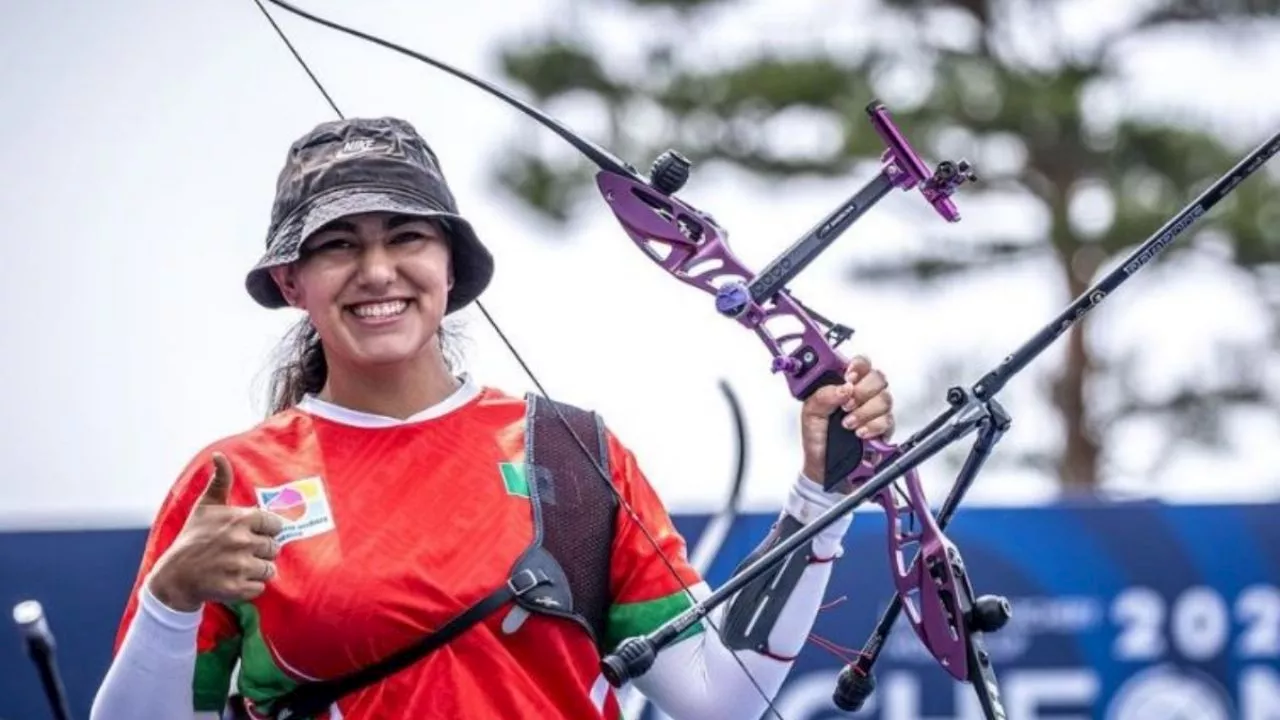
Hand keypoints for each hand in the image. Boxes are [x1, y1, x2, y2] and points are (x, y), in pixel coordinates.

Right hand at [146, 452, 283, 611]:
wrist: (174, 576)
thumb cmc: (193, 538)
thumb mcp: (206, 506)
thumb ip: (220, 481)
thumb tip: (219, 455)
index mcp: (239, 520)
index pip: (275, 524)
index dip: (266, 530)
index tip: (253, 534)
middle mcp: (241, 542)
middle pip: (274, 548)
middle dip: (261, 551)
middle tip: (240, 552)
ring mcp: (238, 566)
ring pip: (269, 569)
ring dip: (257, 570)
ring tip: (237, 566)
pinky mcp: (235, 588)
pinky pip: (259, 587)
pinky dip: (249, 586)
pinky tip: (233, 580)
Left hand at [800, 355, 893, 487]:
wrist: (824, 466)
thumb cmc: (818, 437)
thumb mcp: (810, 413)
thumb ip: (823, 395)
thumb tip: (843, 388)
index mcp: (844, 384)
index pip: (860, 364)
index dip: (859, 365)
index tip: (849, 377)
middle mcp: (863, 394)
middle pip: (878, 378)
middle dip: (862, 391)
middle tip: (846, 405)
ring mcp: (875, 411)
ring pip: (885, 398)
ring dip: (864, 411)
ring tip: (848, 424)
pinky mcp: (884, 428)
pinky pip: (888, 420)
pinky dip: (872, 426)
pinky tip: (860, 433)